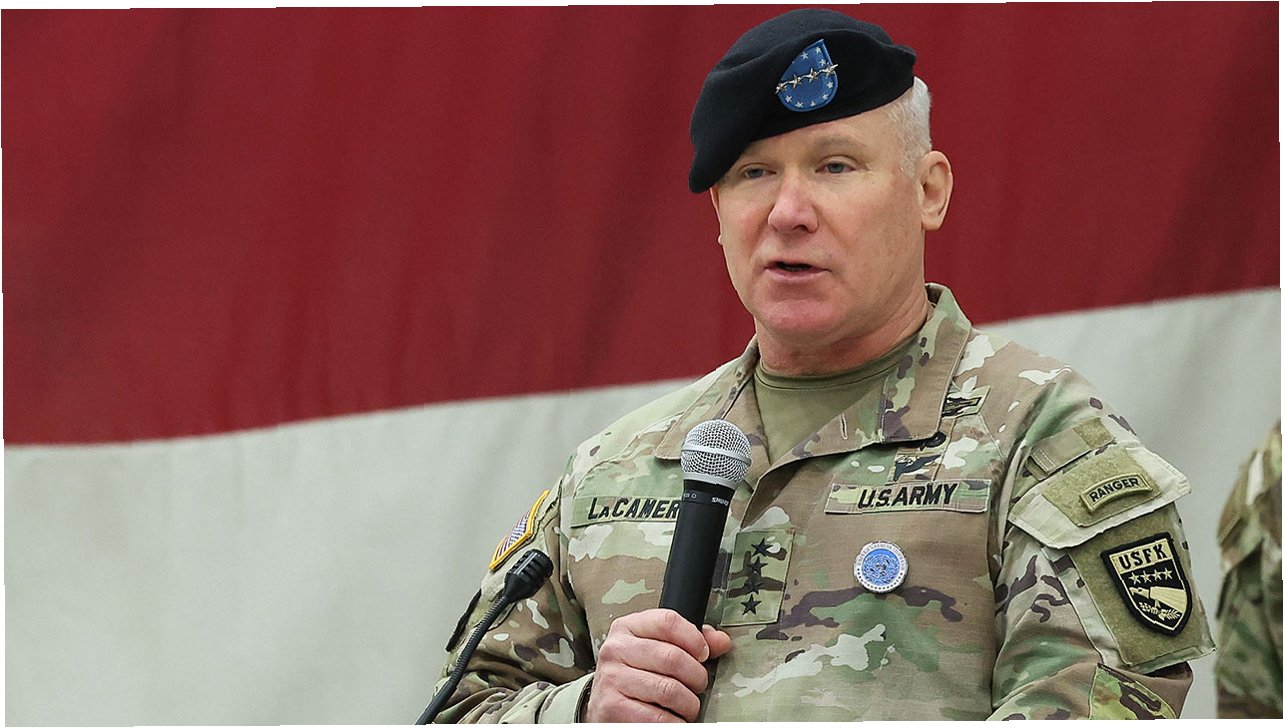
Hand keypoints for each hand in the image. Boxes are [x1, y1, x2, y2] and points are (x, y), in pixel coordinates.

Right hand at [584, 608, 731, 721]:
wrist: (603, 704)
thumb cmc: (635, 672)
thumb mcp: (655, 648)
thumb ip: (689, 641)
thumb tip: (722, 641)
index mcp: (627, 627)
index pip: (668, 622)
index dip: (694, 639)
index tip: (703, 654)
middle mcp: (615, 649)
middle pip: (672, 657)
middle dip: (696, 676)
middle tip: (698, 685)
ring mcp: (612, 679)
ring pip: (669, 690)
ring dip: (688, 703)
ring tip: (687, 705)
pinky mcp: (612, 707)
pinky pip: (658, 718)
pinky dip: (675, 722)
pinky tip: (674, 718)